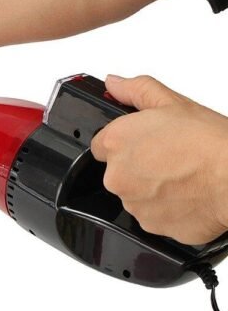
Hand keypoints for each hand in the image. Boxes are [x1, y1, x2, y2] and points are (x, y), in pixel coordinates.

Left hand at [91, 75, 227, 244]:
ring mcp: (132, 204)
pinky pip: (153, 216)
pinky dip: (166, 208)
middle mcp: (117, 176)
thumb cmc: (209, 142)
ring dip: (151, 188)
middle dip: (137, 166)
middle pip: (117, 172)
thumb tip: (113, 84)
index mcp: (116, 143)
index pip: (100, 145)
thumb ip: (135, 91)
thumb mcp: (171, 102)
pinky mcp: (150, 226)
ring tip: (181, 176)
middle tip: (168, 158)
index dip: (123, 143)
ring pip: (135, 195)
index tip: (141, 143)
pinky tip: (186, 194)